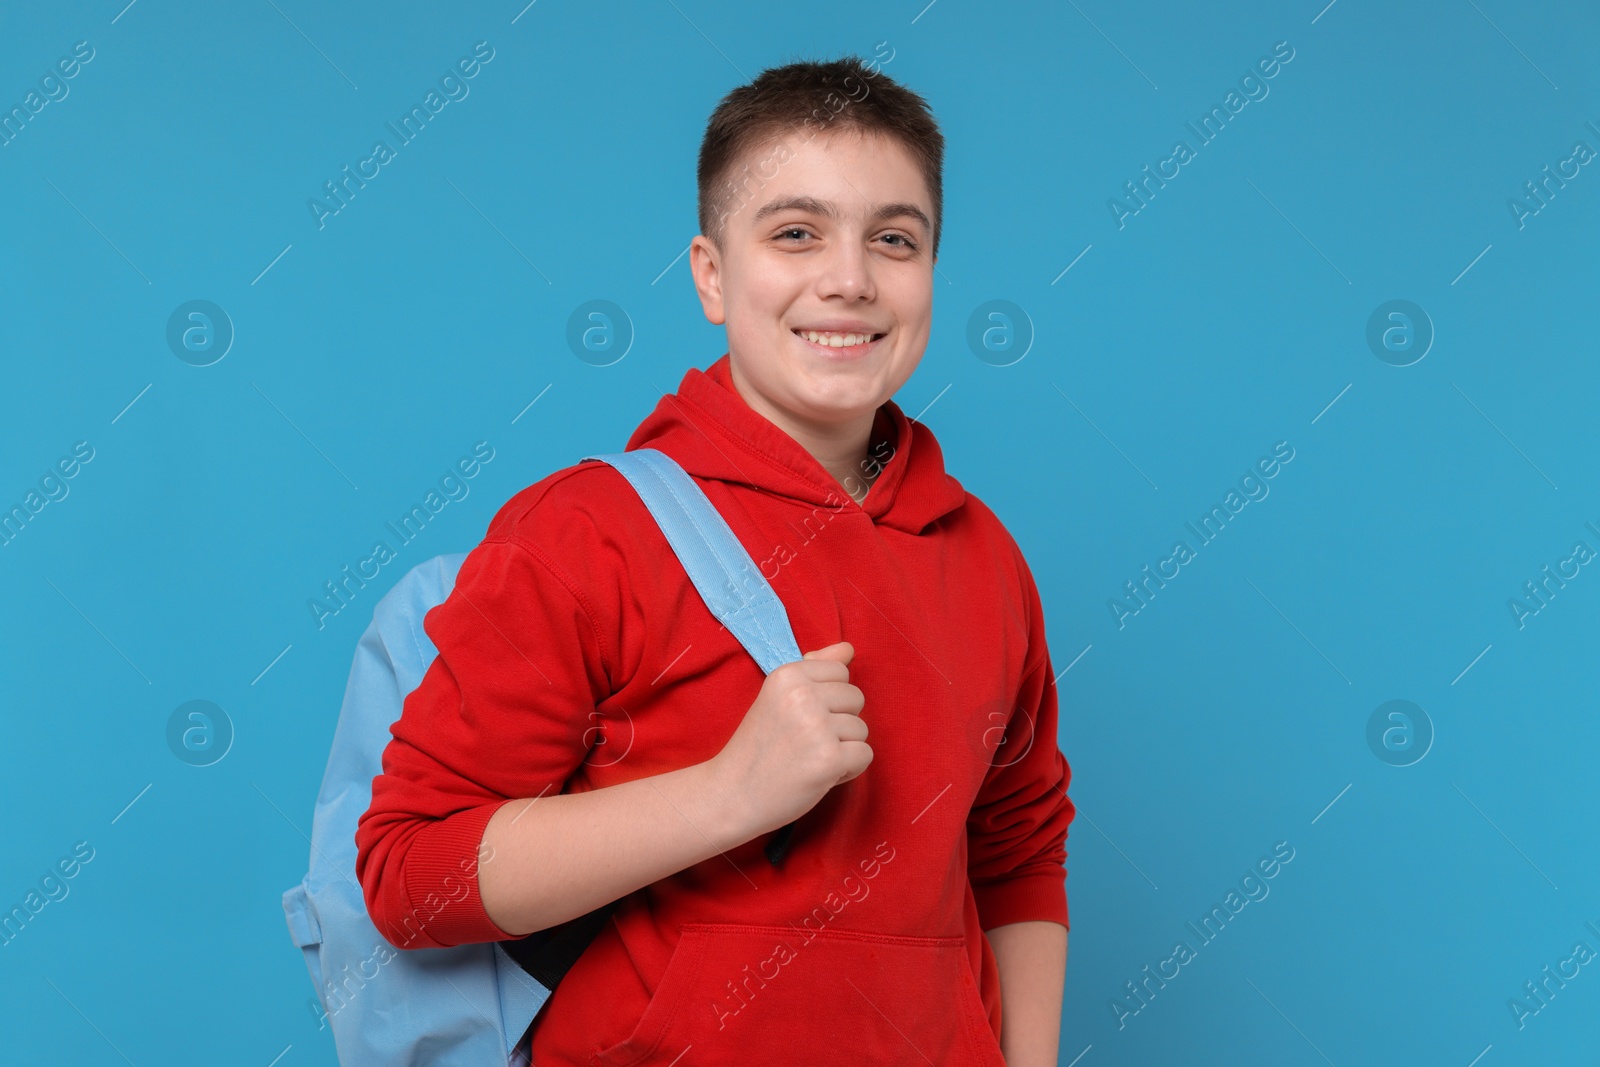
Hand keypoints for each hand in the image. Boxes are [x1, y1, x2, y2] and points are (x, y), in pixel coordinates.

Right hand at [706, 641, 870, 838]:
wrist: (731, 794)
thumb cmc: (758, 747)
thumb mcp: (778, 697)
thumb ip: (814, 669)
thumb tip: (848, 648)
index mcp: (788, 675)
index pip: (840, 672)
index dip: (828, 699)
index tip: (801, 719)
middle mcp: (803, 696)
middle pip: (856, 698)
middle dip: (838, 723)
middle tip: (804, 743)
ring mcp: (817, 727)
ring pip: (861, 729)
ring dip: (842, 749)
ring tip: (808, 759)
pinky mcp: (829, 759)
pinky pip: (864, 755)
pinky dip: (847, 770)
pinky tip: (819, 775)